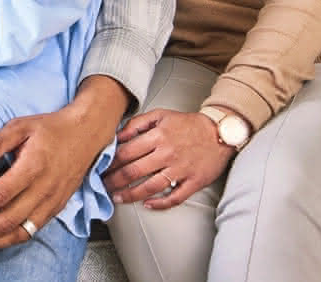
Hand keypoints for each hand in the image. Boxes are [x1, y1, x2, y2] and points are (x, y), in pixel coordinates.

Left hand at [0, 75, 125, 255]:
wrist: (86, 134)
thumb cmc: (52, 128)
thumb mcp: (21, 125)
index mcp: (33, 167)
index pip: (0, 195)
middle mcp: (44, 189)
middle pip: (8, 220)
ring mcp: (52, 202)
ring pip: (21, 232)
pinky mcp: (57, 208)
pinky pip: (33, 230)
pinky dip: (12, 239)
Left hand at [103, 108, 233, 209]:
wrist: (220, 132)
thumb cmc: (188, 124)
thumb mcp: (161, 115)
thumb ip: (137, 123)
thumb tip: (118, 135)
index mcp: (158, 136)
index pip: (126, 152)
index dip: (110, 162)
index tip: (100, 168)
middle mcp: (167, 154)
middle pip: (134, 171)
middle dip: (114, 181)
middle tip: (102, 186)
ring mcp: (181, 169)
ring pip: (151, 187)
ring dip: (131, 195)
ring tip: (117, 198)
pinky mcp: (194, 181)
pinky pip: (175, 197)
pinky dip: (161, 203)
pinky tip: (147, 205)